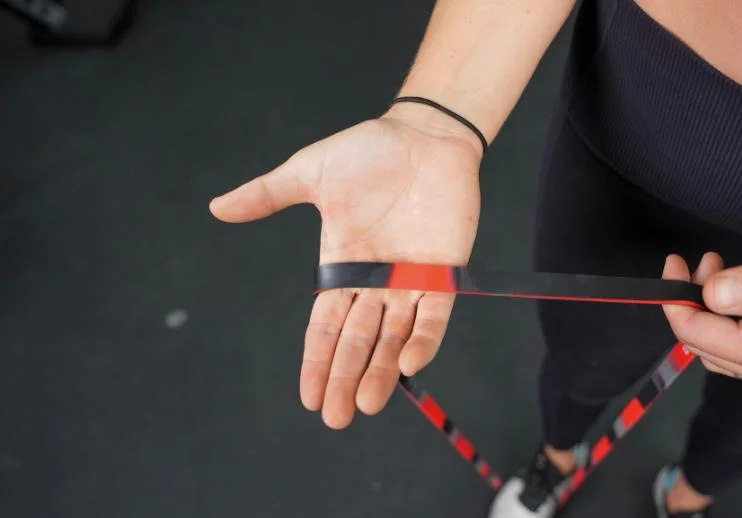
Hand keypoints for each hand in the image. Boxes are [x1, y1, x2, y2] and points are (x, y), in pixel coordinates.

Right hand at [209, 103, 483, 427]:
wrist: (423, 134)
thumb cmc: (368, 150)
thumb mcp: (310, 173)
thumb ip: (268, 194)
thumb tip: (216, 207)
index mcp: (342, 265)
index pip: (325, 325)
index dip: (317, 361)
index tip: (309, 397)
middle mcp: (375, 281)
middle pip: (357, 340)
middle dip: (345, 379)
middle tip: (336, 419)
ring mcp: (410, 278)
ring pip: (393, 337)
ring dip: (381, 371)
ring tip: (367, 405)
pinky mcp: (444, 271)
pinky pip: (434, 315)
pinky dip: (423, 340)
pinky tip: (408, 366)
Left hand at [661, 244, 741, 393]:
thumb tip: (709, 291)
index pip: (698, 334)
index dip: (675, 299)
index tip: (672, 265)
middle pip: (706, 343)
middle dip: (690, 302)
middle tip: (698, 263)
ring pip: (725, 346)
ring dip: (711, 309)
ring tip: (718, 270)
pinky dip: (733, 317)